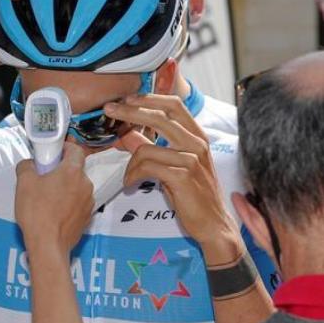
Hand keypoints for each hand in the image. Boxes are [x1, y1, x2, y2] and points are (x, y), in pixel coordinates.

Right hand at [15, 143, 93, 256]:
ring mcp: (89, 202)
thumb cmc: (37, 212)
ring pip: (78, 187)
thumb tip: (30, 164)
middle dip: (62, 170)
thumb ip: (27, 166)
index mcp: (73, 172)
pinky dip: (69, 203)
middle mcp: (86, 185)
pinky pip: (78, 203)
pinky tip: (55, 211)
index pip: (76, 150)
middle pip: (76, 170)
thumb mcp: (24, 183)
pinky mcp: (87, 217)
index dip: (65, 148)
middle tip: (45, 176)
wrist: (48, 245)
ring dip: (66, 187)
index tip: (54, 152)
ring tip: (48, 197)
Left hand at [106, 94, 238, 249]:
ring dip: (130, 163)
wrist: (214, 224)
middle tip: (110, 109)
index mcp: (197, 137)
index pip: (174, 105)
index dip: (150, 98)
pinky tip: (131, 184)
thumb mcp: (174, 167)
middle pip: (160, 116)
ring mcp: (192, 160)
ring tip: (128, 176)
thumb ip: (153, 148)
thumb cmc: (194, 196)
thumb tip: (128, 134)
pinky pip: (148, 167)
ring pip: (147, 148)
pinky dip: (133, 175)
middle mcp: (197, 144)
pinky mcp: (183, 177)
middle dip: (131, 111)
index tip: (127, 98)